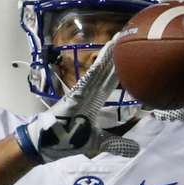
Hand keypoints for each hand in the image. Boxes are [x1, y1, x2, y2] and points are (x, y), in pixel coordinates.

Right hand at [14, 35, 138, 162]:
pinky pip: (87, 80)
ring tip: (118, 39)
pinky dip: (96, 69)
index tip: (133, 54)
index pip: (111, 81)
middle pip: (106, 71)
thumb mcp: (98, 143)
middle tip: (129, 34)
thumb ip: (117, 144)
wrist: (48, 145)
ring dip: (107, 56)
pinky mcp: (74, 96)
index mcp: (94, 101)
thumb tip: (136, 149)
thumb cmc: (68, 140)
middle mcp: (88, 94)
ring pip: (98, 72)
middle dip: (116, 55)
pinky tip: (105, 57)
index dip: (121, 68)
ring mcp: (81, 93)